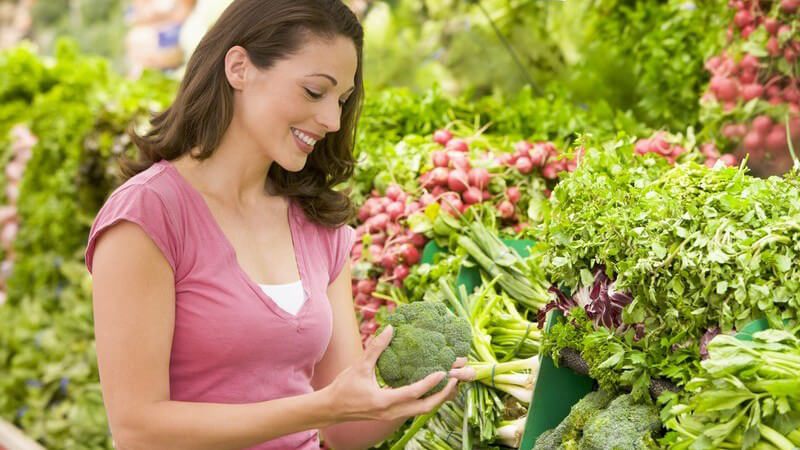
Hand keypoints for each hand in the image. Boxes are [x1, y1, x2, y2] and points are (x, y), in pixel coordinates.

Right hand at [323, 325, 467, 422]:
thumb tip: (391, 328)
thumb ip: (376, 347)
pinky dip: (428, 399)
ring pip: (423, 411)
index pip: (413, 393)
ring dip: (438, 398)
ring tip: (450, 382)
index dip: (430, 382)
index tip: (443, 371)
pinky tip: (434, 388)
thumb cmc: (344, 388)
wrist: (332, 408)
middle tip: (455, 378)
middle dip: (443, 394)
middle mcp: (391, 412)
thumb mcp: (359, 366)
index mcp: (384, 401)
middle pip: (425, 408)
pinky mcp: (392, 414)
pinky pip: (416, 409)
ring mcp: (392, 416)